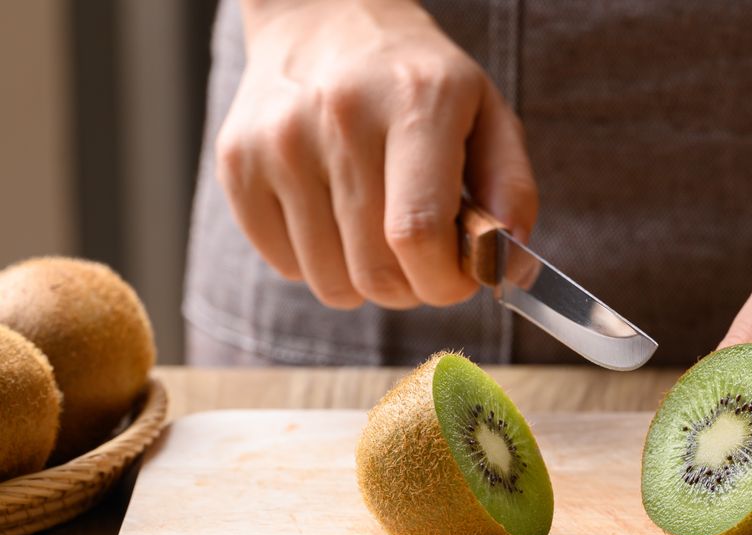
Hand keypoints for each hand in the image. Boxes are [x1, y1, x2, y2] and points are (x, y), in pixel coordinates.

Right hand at [216, 0, 536, 309]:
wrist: (323, 18)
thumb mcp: (487, 112)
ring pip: (328, 282)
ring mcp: (278, 141)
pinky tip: (333, 217)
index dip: (445, 282)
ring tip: (376, 233)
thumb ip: (512, 190)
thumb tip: (508, 263)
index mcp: (415, 101)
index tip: (457, 277)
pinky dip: (317, 264)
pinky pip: (285, 267)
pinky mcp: (237, 163)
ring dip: (364, 282)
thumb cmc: (416, 80)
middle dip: (411, 288)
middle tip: (420, 258)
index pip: (418, 235)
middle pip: (376, 271)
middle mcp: (339, 118)